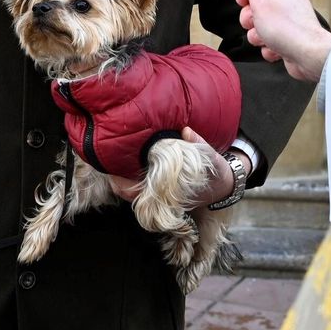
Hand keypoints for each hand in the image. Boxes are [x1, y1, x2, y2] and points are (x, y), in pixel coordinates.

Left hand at [105, 128, 244, 206]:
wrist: (225, 186)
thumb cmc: (216, 171)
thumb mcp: (210, 155)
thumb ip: (197, 142)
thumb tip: (185, 130)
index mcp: (170, 192)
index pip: (137, 192)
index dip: (120, 182)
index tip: (109, 168)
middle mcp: (163, 198)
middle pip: (129, 194)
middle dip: (115, 180)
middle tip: (105, 161)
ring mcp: (162, 197)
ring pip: (134, 193)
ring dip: (123, 180)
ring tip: (113, 161)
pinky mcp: (163, 193)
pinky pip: (141, 189)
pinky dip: (132, 179)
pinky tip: (129, 163)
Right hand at [231, 0, 330, 81]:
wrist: (310, 56)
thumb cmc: (287, 29)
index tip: (243, 2)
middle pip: (254, 3)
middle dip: (249, 18)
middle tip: (256, 22)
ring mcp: (288, 17)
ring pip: (260, 24)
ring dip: (257, 34)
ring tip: (267, 38)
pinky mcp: (289, 34)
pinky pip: (269, 38)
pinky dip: (269, 46)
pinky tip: (276, 47)